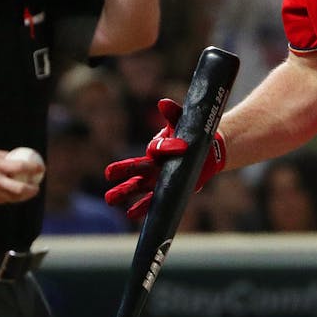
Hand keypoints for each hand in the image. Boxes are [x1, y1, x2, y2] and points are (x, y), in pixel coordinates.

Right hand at [0, 149, 43, 205]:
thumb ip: (2, 156)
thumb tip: (18, 157)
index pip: (21, 167)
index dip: (35, 168)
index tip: (41, 169)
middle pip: (21, 189)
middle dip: (32, 189)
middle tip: (36, 186)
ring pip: (13, 198)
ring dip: (23, 196)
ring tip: (28, 191)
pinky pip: (2, 201)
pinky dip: (10, 198)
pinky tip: (12, 194)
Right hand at [103, 99, 226, 220]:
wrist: (207, 152)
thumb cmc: (190, 135)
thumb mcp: (183, 123)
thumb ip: (173, 114)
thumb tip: (163, 103)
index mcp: (156, 149)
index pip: (156, 148)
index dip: (167, 147)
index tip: (182, 145)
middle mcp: (152, 166)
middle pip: (134, 169)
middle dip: (122, 172)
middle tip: (108, 174)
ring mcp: (157, 180)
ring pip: (137, 187)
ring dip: (124, 192)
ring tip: (109, 199)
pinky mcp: (167, 191)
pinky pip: (152, 201)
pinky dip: (142, 208)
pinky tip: (130, 214)